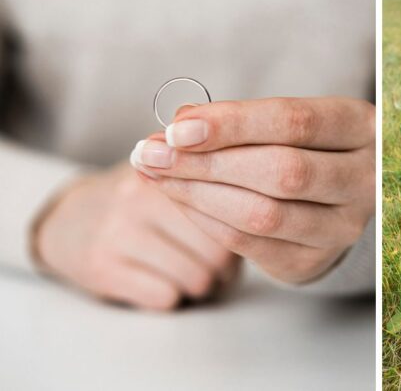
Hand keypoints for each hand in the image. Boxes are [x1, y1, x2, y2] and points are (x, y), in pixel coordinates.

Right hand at [36, 164, 237, 309]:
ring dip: (203, 287)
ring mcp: (119, 232)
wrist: (67, 219)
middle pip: (220, 252)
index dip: (246, 235)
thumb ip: (213, 180)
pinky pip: (165, 297)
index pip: (233, 211)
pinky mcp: (102, 267)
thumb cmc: (140, 202)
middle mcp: (142, 197)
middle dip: (227, 269)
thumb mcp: (172, 174)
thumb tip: (265, 206)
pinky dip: (173, 298)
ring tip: (193, 276)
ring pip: (196, 279)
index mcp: (169, 169)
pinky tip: (165, 284)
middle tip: (218, 269)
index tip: (242, 242)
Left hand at [130, 97, 374, 282]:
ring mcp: (344, 225)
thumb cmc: (306, 147)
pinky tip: (181, 200)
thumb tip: (180, 124)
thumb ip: (241, 121)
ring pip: (263, 213)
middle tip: (151, 153)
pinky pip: (250, 244)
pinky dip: (206, 220)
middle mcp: (365, 179)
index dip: (233, 124)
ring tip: (156, 175)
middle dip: (207, 162)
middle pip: (281, 171)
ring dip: (198, 194)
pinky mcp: (314, 260)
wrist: (338, 201)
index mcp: (362, 128)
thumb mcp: (289, 123)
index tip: (177, 128)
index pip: (294, 122)